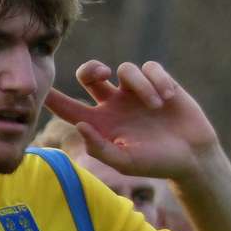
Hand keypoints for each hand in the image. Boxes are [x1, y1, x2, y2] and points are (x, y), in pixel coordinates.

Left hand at [46, 60, 218, 179]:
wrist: (191, 157)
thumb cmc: (155, 163)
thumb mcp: (124, 161)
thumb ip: (100, 147)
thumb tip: (79, 125)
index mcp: (100, 122)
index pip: (68, 108)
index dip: (53, 98)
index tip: (38, 87)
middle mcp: (113, 103)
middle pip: (89, 75)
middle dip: (90, 68)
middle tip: (101, 74)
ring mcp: (135, 92)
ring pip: (125, 69)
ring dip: (140, 85)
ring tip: (156, 106)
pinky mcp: (159, 82)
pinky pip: (150, 67)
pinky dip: (157, 80)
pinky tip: (167, 98)